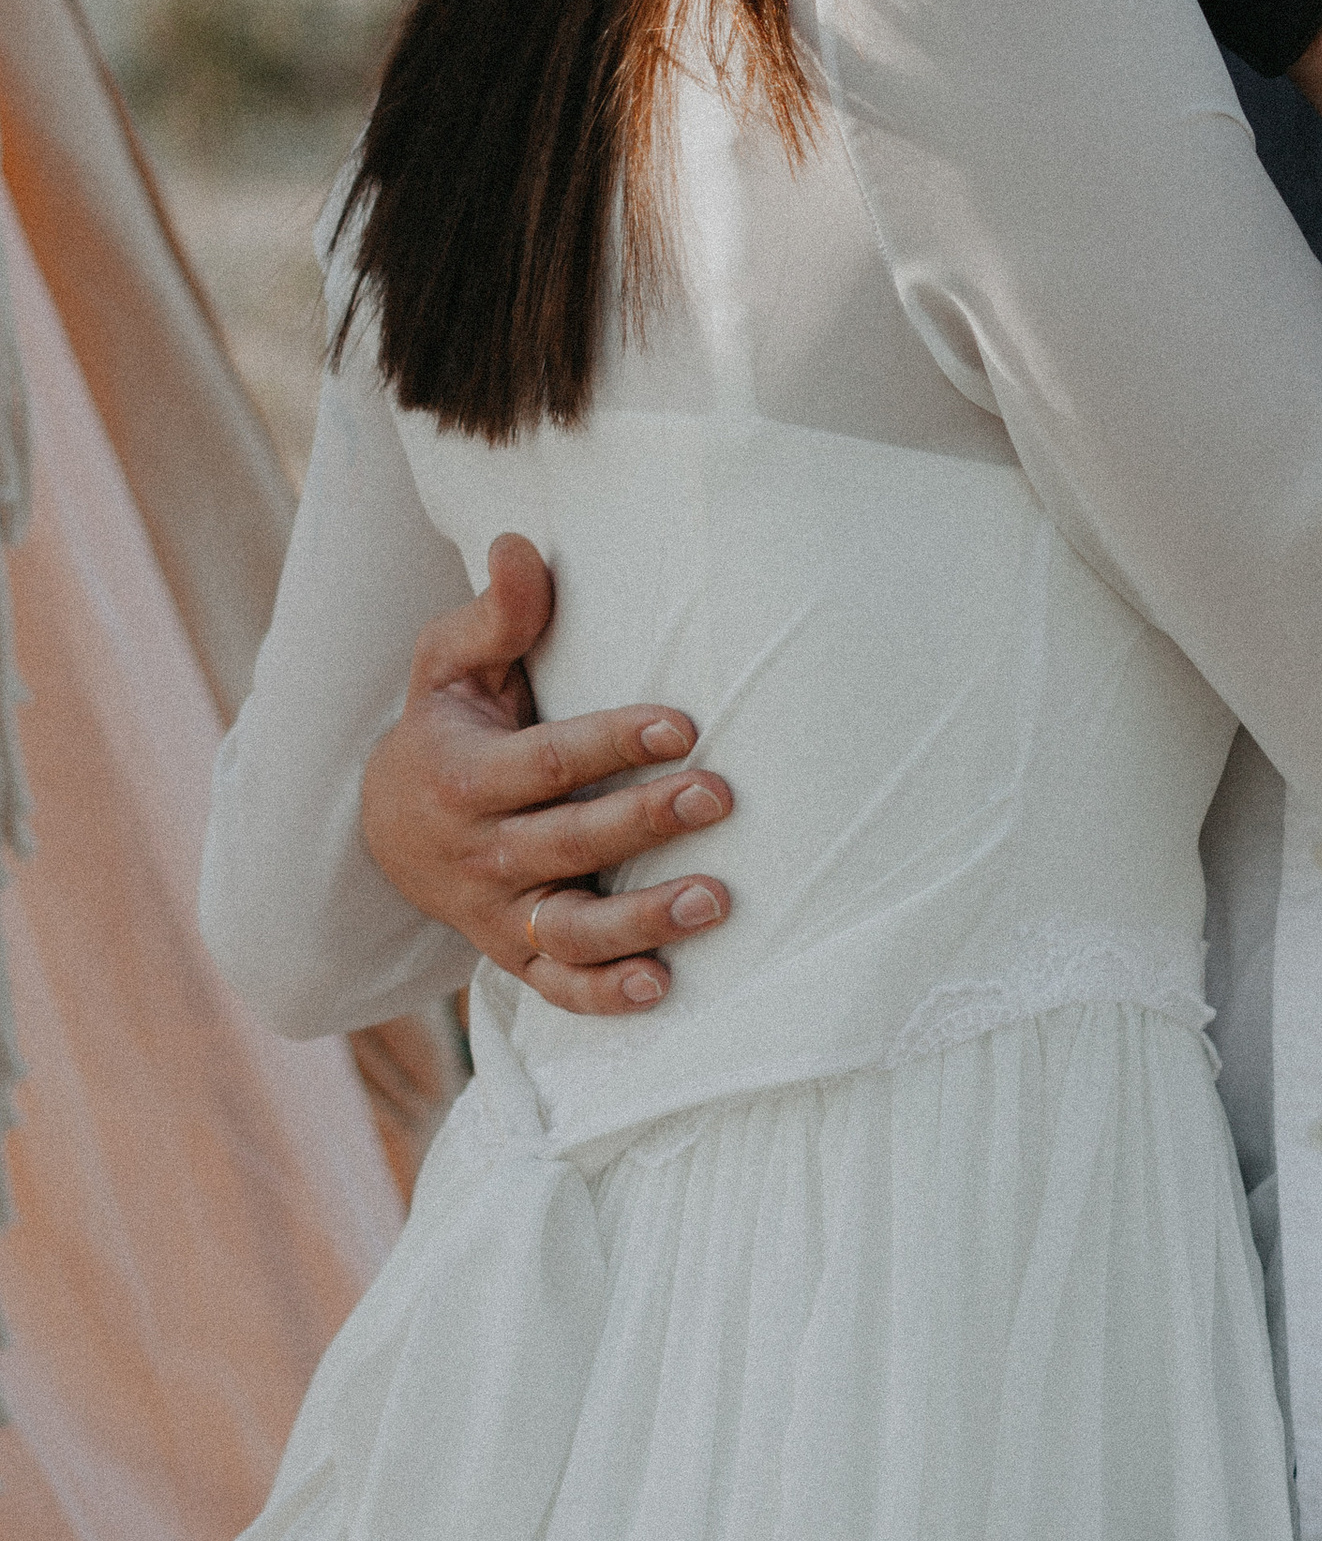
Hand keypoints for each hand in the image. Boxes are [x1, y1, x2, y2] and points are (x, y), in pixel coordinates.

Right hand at [359, 533, 736, 1016]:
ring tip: (714, 900)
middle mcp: (479, 852)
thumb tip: (521, 545)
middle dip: (643, 821)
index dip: (613, 743)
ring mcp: (496, 913)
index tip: (683, 725)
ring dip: (640, 921)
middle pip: (568, 842)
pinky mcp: (513, 955)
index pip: (547, 762)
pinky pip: (556, 986)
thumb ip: (493, 614)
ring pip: (568, 927)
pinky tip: (662, 986)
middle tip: (719, 796)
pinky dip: (603, 996)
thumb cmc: (444, 726)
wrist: (385, 826)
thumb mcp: (449, 664)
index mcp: (464, 775)